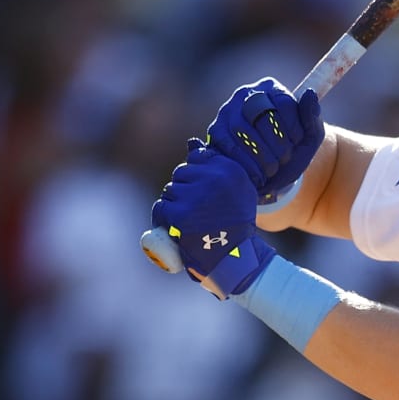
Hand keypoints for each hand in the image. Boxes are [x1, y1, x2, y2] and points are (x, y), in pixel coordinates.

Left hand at [151, 140, 275, 298]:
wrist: (235, 256)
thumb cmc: (235, 222)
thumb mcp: (236, 190)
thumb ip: (215, 166)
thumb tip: (190, 143)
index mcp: (230, 169)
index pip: (198, 158)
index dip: (199, 178)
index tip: (209, 197)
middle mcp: (214, 179)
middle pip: (182, 173)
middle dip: (186, 190)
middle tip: (200, 211)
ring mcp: (196, 196)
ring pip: (171, 190)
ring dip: (176, 205)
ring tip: (192, 221)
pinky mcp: (180, 214)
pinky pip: (162, 208)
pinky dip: (166, 219)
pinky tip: (179, 228)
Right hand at [206, 78, 323, 202]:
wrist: (273, 173)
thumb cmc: (293, 149)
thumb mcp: (310, 136)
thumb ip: (312, 116)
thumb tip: (309, 94)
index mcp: (272, 89)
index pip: (283, 102)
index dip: (293, 126)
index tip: (297, 142)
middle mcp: (247, 94)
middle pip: (261, 115)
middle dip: (276, 142)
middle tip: (284, 158)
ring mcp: (228, 111)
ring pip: (242, 129)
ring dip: (261, 153)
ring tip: (272, 168)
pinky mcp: (216, 130)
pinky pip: (227, 144)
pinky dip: (245, 162)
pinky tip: (257, 173)